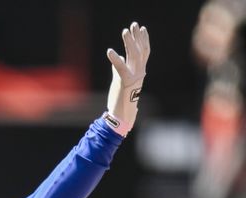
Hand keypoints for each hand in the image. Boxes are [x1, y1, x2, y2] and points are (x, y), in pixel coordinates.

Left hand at [105, 21, 149, 135]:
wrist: (122, 116)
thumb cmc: (120, 99)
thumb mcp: (120, 80)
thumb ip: (119, 68)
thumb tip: (119, 58)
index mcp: (139, 72)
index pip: (144, 52)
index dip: (143, 40)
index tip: (141, 29)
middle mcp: (140, 73)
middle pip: (140, 50)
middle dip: (137, 37)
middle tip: (134, 25)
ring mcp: (135, 77)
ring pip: (134, 55)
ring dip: (129, 42)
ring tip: (125, 31)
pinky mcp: (126, 82)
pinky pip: (121, 67)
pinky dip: (115, 59)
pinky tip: (110, 51)